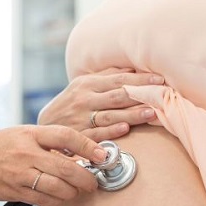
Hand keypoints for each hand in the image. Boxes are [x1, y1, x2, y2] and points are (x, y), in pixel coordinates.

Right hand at [0, 125, 106, 205]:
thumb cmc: (0, 146)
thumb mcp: (23, 134)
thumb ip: (49, 141)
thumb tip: (81, 153)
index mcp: (30, 133)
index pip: (66, 136)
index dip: (88, 146)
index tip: (102, 155)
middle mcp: (25, 153)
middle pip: (66, 168)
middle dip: (86, 179)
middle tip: (93, 182)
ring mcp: (19, 174)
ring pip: (57, 188)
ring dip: (73, 192)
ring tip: (76, 190)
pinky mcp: (15, 191)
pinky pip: (44, 200)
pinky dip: (58, 200)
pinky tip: (60, 196)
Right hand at [38, 68, 163, 141]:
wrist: (44, 126)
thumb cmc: (69, 104)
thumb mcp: (82, 86)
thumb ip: (106, 77)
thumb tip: (132, 69)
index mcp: (87, 84)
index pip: (118, 80)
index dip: (140, 79)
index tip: (159, 79)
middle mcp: (84, 100)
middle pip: (116, 96)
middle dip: (140, 94)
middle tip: (161, 94)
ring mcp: (80, 118)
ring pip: (110, 115)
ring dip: (131, 114)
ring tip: (151, 113)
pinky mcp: (78, 136)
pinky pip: (97, 134)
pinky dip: (111, 131)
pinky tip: (125, 129)